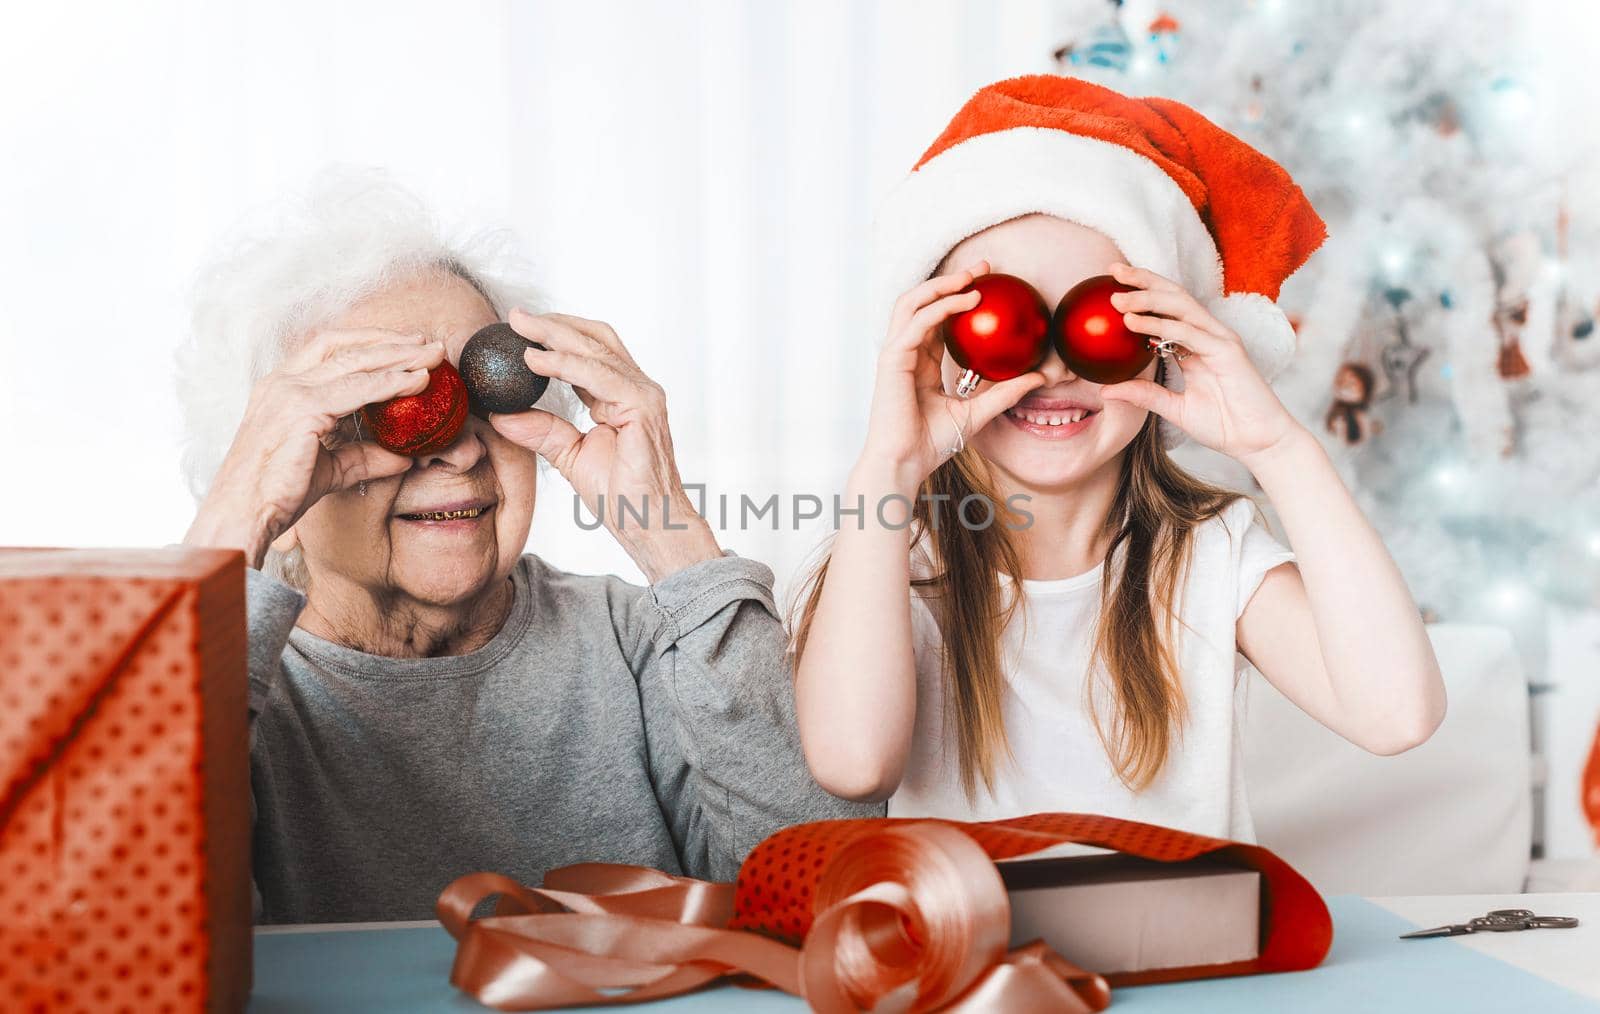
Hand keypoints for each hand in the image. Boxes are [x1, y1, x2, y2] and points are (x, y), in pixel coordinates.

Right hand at [184, 329, 444, 566]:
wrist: (243, 516)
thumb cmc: (276, 493)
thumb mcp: (331, 469)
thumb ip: (365, 458)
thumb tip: (404, 457)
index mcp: (282, 386)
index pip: (331, 349)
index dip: (371, 343)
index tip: (408, 345)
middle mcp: (282, 381)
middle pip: (346, 347)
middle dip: (392, 342)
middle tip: (431, 346)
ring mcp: (289, 392)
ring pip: (355, 361)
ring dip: (399, 357)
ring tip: (434, 357)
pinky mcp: (300, 410)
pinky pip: (357, 389)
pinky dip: (391, 383)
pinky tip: (417, 382)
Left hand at [488, 309, 720, 581]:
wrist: (650, 525)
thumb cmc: (623, 497)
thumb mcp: (571, 457)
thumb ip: (543, 432)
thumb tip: (501, 415)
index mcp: (622, 396)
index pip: (590, 351)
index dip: (556, 334)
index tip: (518, 328)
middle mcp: (637, 388)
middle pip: (595, 339)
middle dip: (553, 323)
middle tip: (515, 316)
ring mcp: (644, 395)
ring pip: (597, 350)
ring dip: (556, 335)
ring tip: (521, 328)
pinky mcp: (643, 408)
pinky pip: (600, 376)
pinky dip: (567, 364)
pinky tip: (538, 361)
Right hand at [862, 261, 1044, 489]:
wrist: (904, 462)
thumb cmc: (932, 443)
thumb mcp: (978, 412)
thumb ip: (1004, 392)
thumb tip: (1039, 378)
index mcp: (919, 362)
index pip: (937, 319)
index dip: (959, 297)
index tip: (989, 285)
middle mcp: (906, 352)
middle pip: (923, 301)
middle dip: (952, 279)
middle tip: (985, 268)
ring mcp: (896, 353)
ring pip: (913, 302)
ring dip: (943, 284)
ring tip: (973, 277)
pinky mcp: (893, 359)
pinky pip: (918, 322)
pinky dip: (942, 306)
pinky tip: (967, 300)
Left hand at [1098, 262, 1303, 467]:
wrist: (1258, 442)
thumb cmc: (1223, 425)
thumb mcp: (1173, 409)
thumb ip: (1144, 395)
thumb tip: (1106, 389)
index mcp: (1196, 344)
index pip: (1167, 308)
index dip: (1142, 291)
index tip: (1111, 284)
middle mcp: (1208, 335)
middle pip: (1173, 296)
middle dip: (1143, 280)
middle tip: (1112, 270)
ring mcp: (1219, 340)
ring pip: (1180, 306)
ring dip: (1147, 298)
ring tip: (1117, 298)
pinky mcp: (1227, 351)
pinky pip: (1188, 332)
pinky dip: (1160, 325)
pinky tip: (1133, 322)